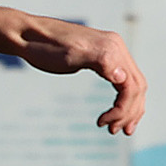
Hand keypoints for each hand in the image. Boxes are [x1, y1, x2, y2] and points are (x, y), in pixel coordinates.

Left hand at [0, 3, 146, 134]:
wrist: (27, 34)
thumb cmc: (45, 46)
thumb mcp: (70, 54)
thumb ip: (100, 61)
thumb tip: (123, 78)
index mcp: (112, 48)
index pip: (132, 85)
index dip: (123, 109)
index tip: (103, 124)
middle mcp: (116, 48)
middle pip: (137, 86)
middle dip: (129, 112)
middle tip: (113, 131)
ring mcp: (110, 52)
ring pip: (133, 85)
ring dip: (129, 109)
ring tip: (115, 128)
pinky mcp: (102, 58)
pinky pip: (122, 80)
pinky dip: (122, 99)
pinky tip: (113, 111)